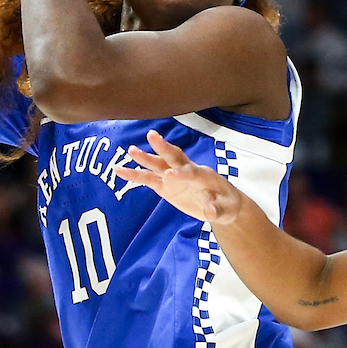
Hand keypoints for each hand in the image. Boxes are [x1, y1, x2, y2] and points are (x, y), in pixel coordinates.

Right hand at [116, 130, 241, 223]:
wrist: (223, 204)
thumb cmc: (227, 205)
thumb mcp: (226, 210)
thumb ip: (216, 210)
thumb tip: (209, 211)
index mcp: (204, 176)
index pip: (191, 173)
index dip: (181, 173)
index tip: (169, 175)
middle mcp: (188, 171)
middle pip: (175, 158)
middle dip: (164, 148)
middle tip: (152, 135)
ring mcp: (175, 177)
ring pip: (159, 165)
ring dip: (146, 158)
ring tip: (131, 150)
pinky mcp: (166, 186)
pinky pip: (149, 179)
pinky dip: (135, 175)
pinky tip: (120, 170)